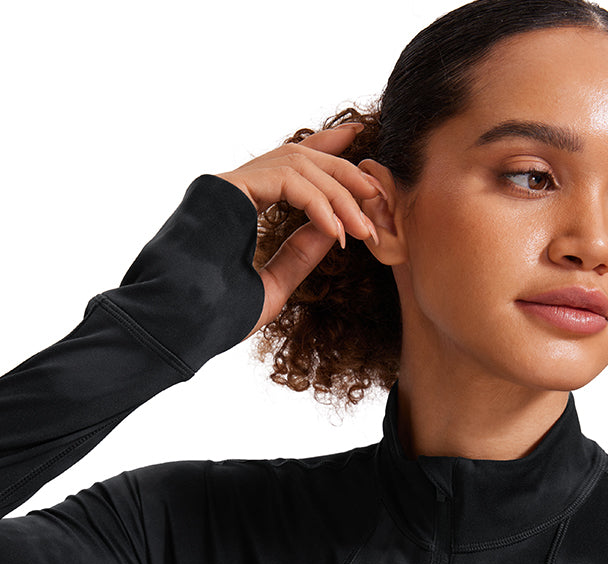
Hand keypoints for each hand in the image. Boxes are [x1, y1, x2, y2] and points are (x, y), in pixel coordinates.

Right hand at [214, 124, 381, 338]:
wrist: (180, 325)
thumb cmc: (217, 316)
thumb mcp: (275, 284)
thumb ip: (301, 254)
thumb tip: (335, 226)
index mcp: (240, 205)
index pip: (289, 165)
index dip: (325, 148)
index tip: (359, 141)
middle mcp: (232, 187)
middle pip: (299, 157)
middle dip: (344, 173)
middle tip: (376, 195)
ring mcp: (227, 184)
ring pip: (297, 163)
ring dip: (338, 192)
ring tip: (363, 226)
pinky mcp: (227, 187)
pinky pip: (285, 179)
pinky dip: (317, 202)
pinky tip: (336, 230)